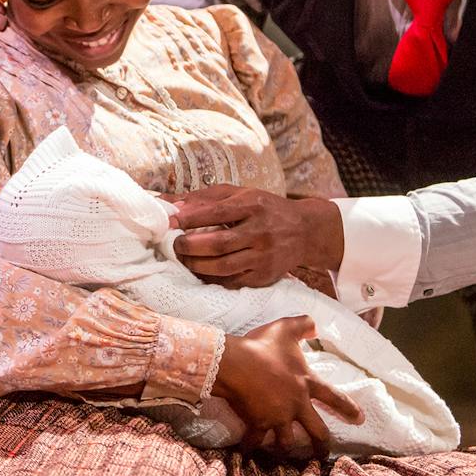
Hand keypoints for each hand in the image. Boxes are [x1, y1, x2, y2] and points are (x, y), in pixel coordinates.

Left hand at [170, 184, 342, 287]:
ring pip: (223, 266)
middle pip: (218, 243)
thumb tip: (171, 204)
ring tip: (184, 258)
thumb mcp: (241, 194)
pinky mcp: (264, 276)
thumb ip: (206, 198)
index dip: (189, 218)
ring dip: (196, 265)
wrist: (305, 231)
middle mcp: (261, 231)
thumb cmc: (265, 208)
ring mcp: (264, 256)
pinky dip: (211, 278)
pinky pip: (232, 281)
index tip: (170, 222)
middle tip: (175, 245)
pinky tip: (201, 270)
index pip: (216, 212)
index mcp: (253, 206)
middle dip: (189, 246)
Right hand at [211, 315, 362, 456]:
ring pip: (287, 442)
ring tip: (285, 457)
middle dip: (322, 445)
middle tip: (324, 454)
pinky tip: (247, 451)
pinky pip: (255, 440)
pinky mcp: (257, 424)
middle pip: (316, 431)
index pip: (334, 397)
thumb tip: (315, 326)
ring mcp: (277, 417)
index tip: (360, 419)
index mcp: (307, 383)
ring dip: (286, 451)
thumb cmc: (263, 346)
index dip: (349, 408)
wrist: (236, 364)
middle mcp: (296, 405)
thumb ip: (304, 324)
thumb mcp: (286, 328)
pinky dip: (251, 446)